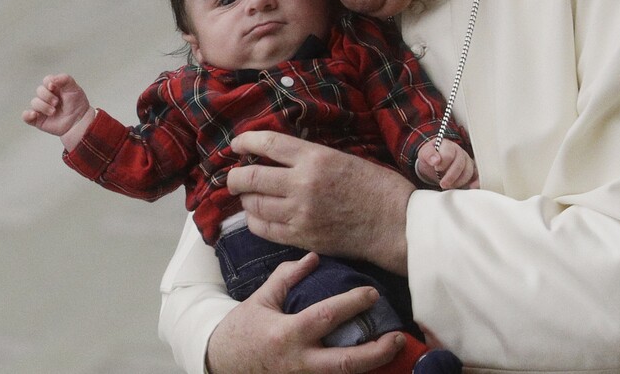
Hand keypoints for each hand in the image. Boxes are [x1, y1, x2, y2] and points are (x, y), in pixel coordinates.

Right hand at [22, 74, 91, 138]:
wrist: (79, 122)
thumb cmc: (78, 105)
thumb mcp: (74, 89)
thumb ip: (65, 79)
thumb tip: (52, 79)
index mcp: (55, 88)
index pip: (46, 80)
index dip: (48, 82)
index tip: (53, 87)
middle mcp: (47, 97)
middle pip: (39, 91)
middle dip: (47, 96)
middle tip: (57, 102)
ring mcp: (42, 108)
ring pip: (34, 102)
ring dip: (43, 106)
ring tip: (53, 112)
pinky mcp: (38, 119)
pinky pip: (26, 116)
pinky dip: (27, 115)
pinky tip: (35, 114)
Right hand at [207, 253, 406, 373]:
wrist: (220, 363)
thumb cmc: (243, 329)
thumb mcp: (262, 299)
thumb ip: (288, 276)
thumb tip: (314, 257)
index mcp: (286, 334)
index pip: (325, 318)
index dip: (352, 304)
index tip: (372, 293)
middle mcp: (297, 361)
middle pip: (345, 363)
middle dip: (376, 352)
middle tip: (398, 337)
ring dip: (372, 367)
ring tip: (393, 350)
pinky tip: (373, 364)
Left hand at [228, 131, 414, 274]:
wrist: (396, 224)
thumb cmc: (379, 188)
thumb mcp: (345, 159)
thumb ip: (312, 158)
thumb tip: (282, 156)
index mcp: (316, 158)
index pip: (267, 144)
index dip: (245, 141)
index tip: (237, 144)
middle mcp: (302, 185)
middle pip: (250, 177)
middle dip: (235, 176)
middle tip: (234, 177)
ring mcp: (300, 213)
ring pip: (253, 204)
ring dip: (246, 199)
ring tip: (249, 196)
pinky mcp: (302, 237)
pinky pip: (264, 229)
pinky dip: (255, 221)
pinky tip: (260, 216)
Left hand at [417, 140, 478, 189]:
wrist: (435, 165)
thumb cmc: (431, 158)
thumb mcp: (424, 154)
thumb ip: (428, 154)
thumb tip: (435, 160)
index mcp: (448, 145)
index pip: (449, 153)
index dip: (443, 163)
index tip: (437, 168)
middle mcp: (460, 152)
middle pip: (460, 164)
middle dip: (451, 176)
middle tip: (443, 183)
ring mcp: (467, 161)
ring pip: (468, 171)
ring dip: (459, 181)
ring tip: (449, 186)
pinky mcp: (472, 170)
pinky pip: (477, 176)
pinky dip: (476, 182)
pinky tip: (471, 187)